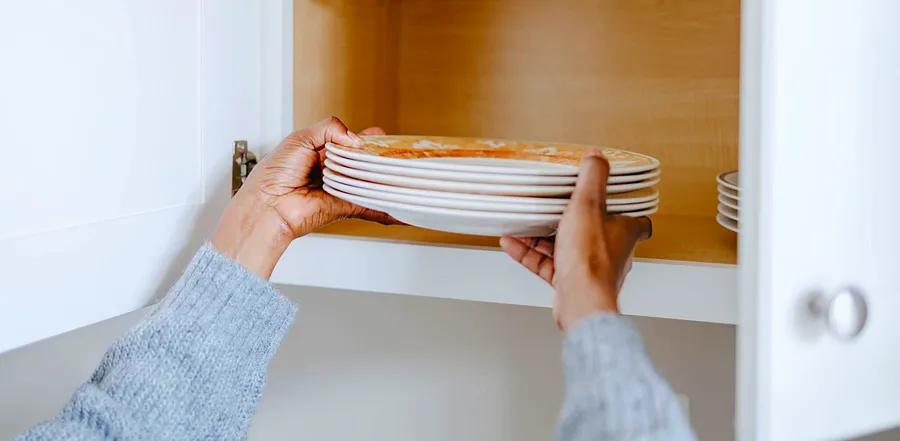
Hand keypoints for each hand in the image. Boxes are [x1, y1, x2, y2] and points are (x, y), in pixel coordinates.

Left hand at [212, 116, 393, 277]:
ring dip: (384, 180)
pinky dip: (384, 209)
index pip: (348, 143)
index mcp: (319, 151)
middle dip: (378, 158)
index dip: (364, 139)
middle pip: (361, 162)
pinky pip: (368, 206)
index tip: (381, 136)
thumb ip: (330, 129)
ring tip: (404, 174)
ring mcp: (338, 189)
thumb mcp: (300, 138)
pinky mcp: (343, 207)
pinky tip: (399, 208)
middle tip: (397, 154)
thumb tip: (355, 138)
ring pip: (368, 182)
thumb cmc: (274, 174)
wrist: (268, 206)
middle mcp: (330, 170)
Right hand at [500, 153, 651, 331]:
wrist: (580, 302)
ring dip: (542, 236)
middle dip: (569, 218)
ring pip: (566, 247)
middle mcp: (611, 252)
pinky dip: (530, 253)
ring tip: (523, 223)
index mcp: (624, 232)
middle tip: (552, 206)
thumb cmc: (591, 261)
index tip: (612, 196)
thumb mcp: (588, 206)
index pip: (635, 219)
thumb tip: (597, 156)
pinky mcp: (570, 282)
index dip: (624, 207)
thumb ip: (592, 179)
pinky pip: (548, 264)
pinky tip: (513, 243)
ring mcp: (590, 268)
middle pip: (592, 230)